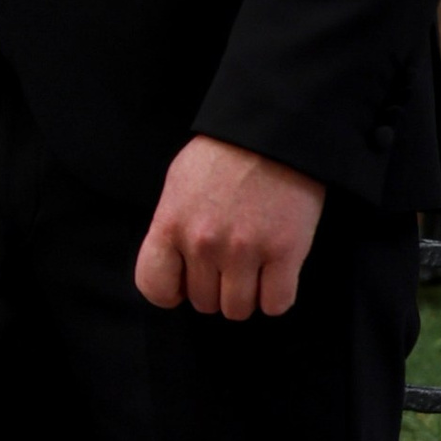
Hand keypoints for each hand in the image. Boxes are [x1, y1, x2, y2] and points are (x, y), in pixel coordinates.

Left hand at [134, 136, 324, 320]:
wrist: (273, 130)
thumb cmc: (225, 153)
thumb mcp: (179, 184)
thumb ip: (172, 226)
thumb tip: (175, 263)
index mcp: (171, 223)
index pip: (154, 287)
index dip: (172, 291)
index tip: (186, 282)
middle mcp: (204, 243)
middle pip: (203, 302)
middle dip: (216, 288)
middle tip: (229, 264)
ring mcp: (245, 250)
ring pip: (238, 310)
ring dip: (246, 296)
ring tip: (253, 270)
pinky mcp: (285, 252)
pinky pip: (277, 304)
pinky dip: (276, 297)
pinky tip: (276, 275)